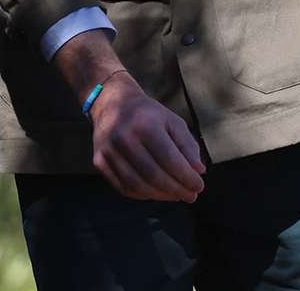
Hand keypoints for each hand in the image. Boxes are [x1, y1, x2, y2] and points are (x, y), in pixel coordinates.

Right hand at [89, 72, 206, 201]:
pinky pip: (123, 186)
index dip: (186, 177)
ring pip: (137, 185)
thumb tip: (199, 171)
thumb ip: (188, 145)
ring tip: (177, 196)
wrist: (112, 103)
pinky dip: (143, 195)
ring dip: (161, 196)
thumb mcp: (173, 121)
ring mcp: (109, 151)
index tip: (199, 186)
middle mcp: (124, 138)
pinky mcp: (99, 161)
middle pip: (153, 175)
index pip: (169, 159)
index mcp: (146, 125)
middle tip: (191, 196)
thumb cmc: (149, 114)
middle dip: (176, 189)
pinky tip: (158, 193)